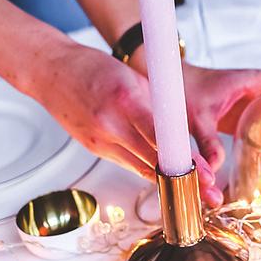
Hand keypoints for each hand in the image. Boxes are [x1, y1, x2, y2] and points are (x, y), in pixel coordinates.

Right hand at [29, 42, 220, 203]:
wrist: (51, 72)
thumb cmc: (94, 68)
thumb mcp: (135, 78)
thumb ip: (158, 105)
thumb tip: (183, 127)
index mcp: (125, 101)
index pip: (163, 139)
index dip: (185, 160)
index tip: (205, 173)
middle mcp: (111, 125)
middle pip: (154, 161)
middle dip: (184, 178)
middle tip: (209, 192)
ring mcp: (99, 141)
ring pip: (142, 168)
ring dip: (167, 179)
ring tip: (195, 191)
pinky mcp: (94, 149)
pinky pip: (127, 163)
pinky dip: (147, 168)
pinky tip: (165, 176)